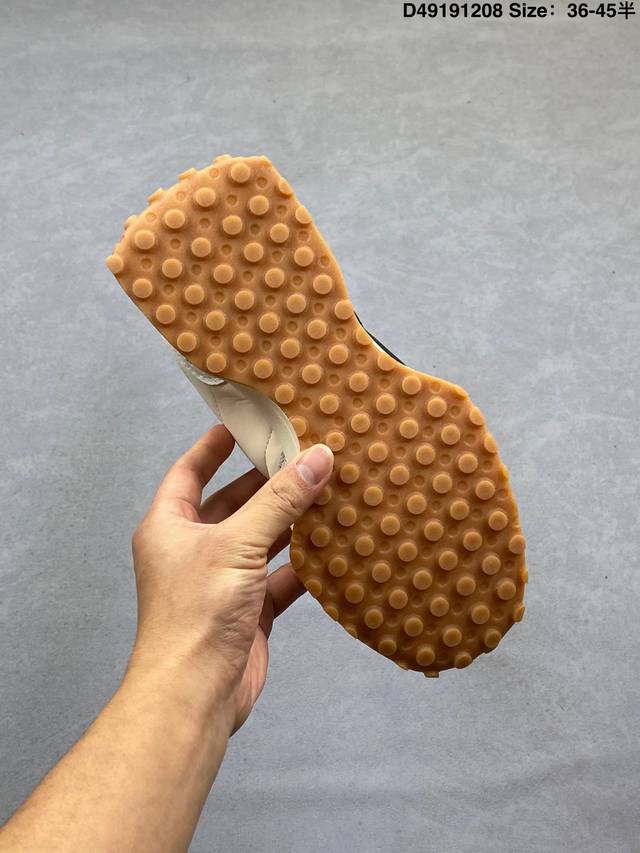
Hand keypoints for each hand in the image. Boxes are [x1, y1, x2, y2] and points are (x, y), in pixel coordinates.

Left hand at [127, 425, 333, 732]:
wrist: (195, 695)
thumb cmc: (195, 616)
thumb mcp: (237, 544)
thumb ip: (279, 501)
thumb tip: (316, 457)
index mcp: (170, 526)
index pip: (190, 471)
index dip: (214, 445)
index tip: (244, 423)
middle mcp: (194, 550)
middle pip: (233, 503)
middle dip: (266, 482)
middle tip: (302, 454)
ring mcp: (223, 581)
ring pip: (261, 539)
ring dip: (291, 522)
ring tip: (326, 492)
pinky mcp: (249, 610)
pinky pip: (280, 577)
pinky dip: (304, 564)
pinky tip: (333, 548)